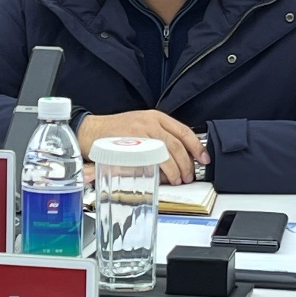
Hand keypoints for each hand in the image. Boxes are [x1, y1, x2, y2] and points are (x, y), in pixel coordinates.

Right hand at [77, 110, 207, 185]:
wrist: (91, 131)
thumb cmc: (115, 131)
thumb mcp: (141, 125)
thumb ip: (159, 136)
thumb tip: (179, 157)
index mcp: (155, 117)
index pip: (184, 131)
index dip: (197, 147)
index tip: (204, 159)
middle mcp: (150, 123)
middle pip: (177, 145)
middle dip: (187, 163)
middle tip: (188, 175)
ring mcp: (140, 134)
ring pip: (167, 153)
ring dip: (176, 169)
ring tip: (177, 179)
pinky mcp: (131, 146)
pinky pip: (151, 160)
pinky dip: (160, 171)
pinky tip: (163, 178)